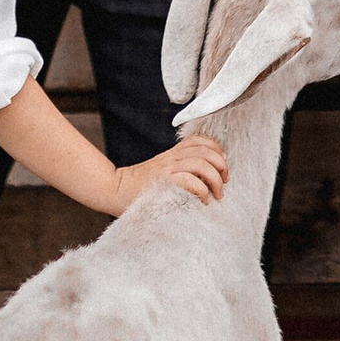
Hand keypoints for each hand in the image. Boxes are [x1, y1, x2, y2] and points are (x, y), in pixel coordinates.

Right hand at [111, 134, 230, 208]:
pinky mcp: (164, 181)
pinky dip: (202, 190)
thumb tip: (204, 180)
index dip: (217, 150)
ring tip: (217, 194)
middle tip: (224, 182)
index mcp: (173, 154)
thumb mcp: (162, 172)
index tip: (222, 166)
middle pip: (206, 151)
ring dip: (215, 179)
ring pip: (201, 164)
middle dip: (222, 166)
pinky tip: (203, 199)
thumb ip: (179, 170)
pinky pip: (190, 180)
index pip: (200, 141)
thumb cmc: (139, 188)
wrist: (115, 190)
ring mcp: (168, 168)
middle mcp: (172, 157)